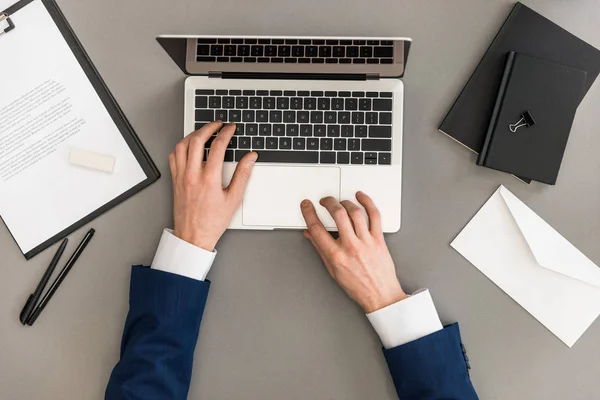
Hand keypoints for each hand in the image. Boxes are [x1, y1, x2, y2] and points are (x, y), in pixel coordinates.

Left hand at [169, 121, 256, 250]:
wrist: (193, 236)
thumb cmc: (212, 222)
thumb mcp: (234, 199)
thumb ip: (242, 175)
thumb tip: (250, 159)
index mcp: (209, 179)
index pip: (218, 147)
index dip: (226, 133)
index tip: (231, 128)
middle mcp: (192, 175)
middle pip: (197, 140)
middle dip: (208, 127)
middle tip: (217, 124)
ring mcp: (181, 177)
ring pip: (182, 146)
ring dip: (193, 134)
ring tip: (203, 132)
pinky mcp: (175, 180)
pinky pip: (173, 156)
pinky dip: (181, 146)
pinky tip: (188, 146)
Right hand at [300, 192, 407, 312]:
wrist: (380, 296)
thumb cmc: (358, 287)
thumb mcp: (333, 270)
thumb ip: (320, 249)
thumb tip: (311, 235)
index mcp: (336, 256)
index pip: (317, 229)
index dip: (309, 214)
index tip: (306, 206)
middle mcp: (351, 246)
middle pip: (337, 215)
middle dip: (328, 202)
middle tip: (324, 201)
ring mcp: (366, 241)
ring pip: (355, 212)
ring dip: (345, 202)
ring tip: (340, 202)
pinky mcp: (379, 239)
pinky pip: (375, 216)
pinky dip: (368, 203)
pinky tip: (361, 197)